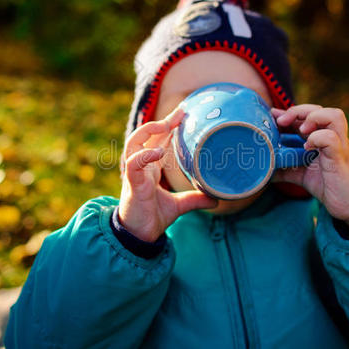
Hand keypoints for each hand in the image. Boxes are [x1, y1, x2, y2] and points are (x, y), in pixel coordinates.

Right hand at [119, 107, 217, 241]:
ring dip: (149, 131)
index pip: (157, 140)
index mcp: (150, 168)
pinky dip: (144, 156)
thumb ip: (195, 199)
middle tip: (181, 113)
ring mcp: (135, 173)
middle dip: (161, 121)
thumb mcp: (179, 206)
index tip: (184, 114)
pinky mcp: (132, 184)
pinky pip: (133, 164)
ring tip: (166, 124)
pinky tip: (157, 152)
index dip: (168, 126)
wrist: (139, 236)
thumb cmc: (152, 216)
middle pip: (145, 135)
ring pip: (134, 143)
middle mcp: (141, 166)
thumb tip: (216, 199)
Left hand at [271, 105, 348, 237]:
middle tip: (281, 121)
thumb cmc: (328, 186)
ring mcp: (340, 145)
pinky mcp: (341, 157)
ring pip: (334, 115)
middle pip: (320, 109)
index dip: (290, 112)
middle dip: (298, 110)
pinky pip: (332, 138)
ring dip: (313, 117)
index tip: (273, 115)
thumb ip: (285, 169)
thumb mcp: (302, 175)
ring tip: (300, 129)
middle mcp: (333, 137)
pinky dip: (317, 138)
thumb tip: (261, 169)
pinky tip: (307, 147)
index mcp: (322, 138)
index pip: (308, 114)